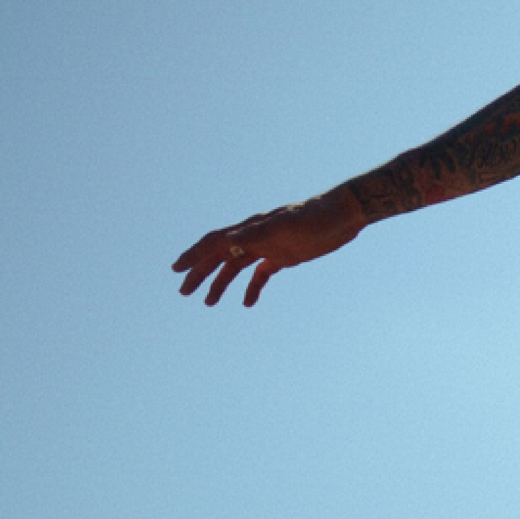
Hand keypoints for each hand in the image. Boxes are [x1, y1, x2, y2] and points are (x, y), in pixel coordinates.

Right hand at [173, 188, 362, 306]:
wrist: (343, 215)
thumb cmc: (315, 217)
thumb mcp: (286, 225)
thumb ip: (258, 232)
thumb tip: (229, 237)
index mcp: (251, 229)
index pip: (214, 242)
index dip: (194, 255)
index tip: (176, 270)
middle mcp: (255, 237)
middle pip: (220, 256)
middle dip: (200, 273)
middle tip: (184, 292)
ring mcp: (269, 247)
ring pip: (237, 266)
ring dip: (221, 283)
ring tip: (209, 303)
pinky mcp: (285, 256)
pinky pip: (261, 274)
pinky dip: (252, 288)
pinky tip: (247, 303)